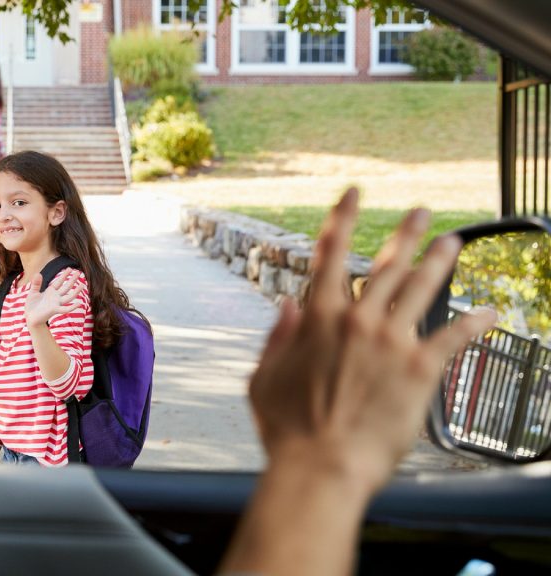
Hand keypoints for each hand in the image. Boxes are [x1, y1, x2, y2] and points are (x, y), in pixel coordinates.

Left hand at [23, 270, 81, 328]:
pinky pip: (65, 309)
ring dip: (75, 292)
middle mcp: (55, 297)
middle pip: (66, 287)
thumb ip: (36, 284)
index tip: (70, 268)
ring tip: (82, 285)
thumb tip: (38, 273)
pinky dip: (72, 307)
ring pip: (68, 297)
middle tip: (79, 273)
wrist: (30, 318)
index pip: (59, 282)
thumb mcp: (33, 293)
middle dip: (72, 280)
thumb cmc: (32, 306)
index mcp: (50, 291)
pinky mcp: (54, 310)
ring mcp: (56, 303)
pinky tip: (79, 303)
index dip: (64, 275)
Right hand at [249, 188, 495, 493]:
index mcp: (316, 317)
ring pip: (421, 289)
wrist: (321, 466)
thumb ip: (275, 339)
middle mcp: (356, 320)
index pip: (330, 254)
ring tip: (453, 241)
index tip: (353, 195)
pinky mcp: (419, 369)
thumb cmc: (286, 429)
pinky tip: (489, 312)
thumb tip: (286, 306)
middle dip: (405, 234)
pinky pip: (453, 337)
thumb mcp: (262, 379)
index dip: (342, 218)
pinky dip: (473, 323)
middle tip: (421, 212)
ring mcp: (390, 342)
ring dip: (439, 261)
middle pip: (387, 265)